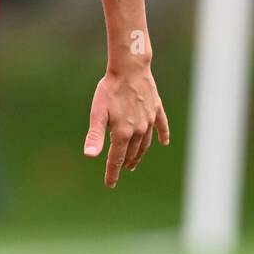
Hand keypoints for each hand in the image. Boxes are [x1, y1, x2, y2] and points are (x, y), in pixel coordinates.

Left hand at [84, 64, 168, 187]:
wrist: (130, 68)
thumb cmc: (110, 89)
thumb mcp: (97, 113)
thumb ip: (95, 135)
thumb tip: (90, 156)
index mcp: (122, 133)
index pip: (116, 159)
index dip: (112, 173)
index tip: (109, 184)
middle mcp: (138, 130)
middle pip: (132, 152)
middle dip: (126, 163)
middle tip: (122, 169)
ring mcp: (149, 120)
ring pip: (145, 143)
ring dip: (140, 153)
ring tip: (135, 160)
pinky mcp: (156, 109)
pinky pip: (161, 126)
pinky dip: (163, 135)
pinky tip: (164, 142)